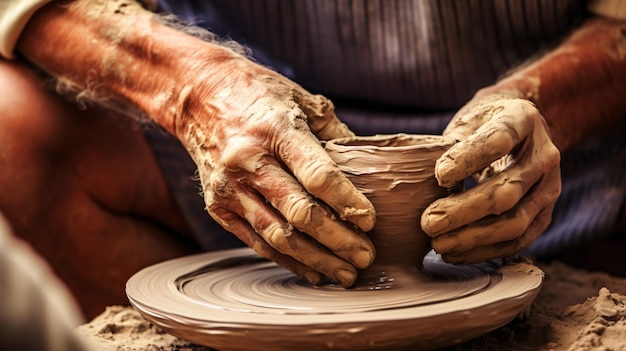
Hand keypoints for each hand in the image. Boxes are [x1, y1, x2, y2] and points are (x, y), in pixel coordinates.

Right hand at [177, 54, 375, 286]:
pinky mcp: (218, 206)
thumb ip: (335, 135)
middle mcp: (249, 160)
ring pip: (278, 235)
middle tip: (366, 256)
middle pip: (300, 213)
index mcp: (276, 129)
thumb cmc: (259, 95)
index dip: (347, 202)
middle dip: (338, 240)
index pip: (317, 175)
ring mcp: (229, 187)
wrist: (199, 96)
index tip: (370, 222)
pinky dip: (287, 260)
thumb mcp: (302, 100)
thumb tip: (369, 171)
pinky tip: (313, 270)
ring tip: (346, 273)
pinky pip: (257, 241)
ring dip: (316, 259)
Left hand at [421, 94, 560, 263]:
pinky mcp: (545, 215)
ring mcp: (549, 188)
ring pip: (515, 222)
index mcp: (523, 119)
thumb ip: (450, 146)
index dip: (469, 159)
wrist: (518, 132)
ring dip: (472, 238)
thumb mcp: (466, 122)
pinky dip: (483, 251)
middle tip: (428, 223)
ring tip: (437, 243)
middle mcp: (544, 155)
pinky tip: (454, 253)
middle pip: (508, 192)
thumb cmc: (481, 127)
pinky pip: (518, 241)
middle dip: (464, 212)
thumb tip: (430, 181)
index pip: (500, 139)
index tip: (439, 176)